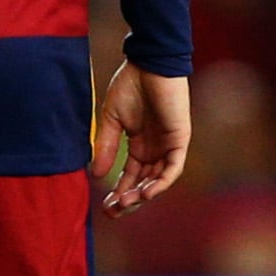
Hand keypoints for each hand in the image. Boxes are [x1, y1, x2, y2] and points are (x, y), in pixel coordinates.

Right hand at [98, 63, 191, 211]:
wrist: (148, 64)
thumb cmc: (130, 86)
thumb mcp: (111, 120)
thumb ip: (106, 147)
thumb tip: (97, 175)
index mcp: (138, 145)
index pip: (129, 177)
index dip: (118, 193)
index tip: (104, 208)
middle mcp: (154, 149)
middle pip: (144, 183)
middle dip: (129, 200)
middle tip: (114, 211)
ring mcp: (167, 145)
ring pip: (158, 180)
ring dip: (143, 194)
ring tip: (126, 203)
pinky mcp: (179, 139)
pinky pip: (173, 168)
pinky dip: (161, 182)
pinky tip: (146, 192)